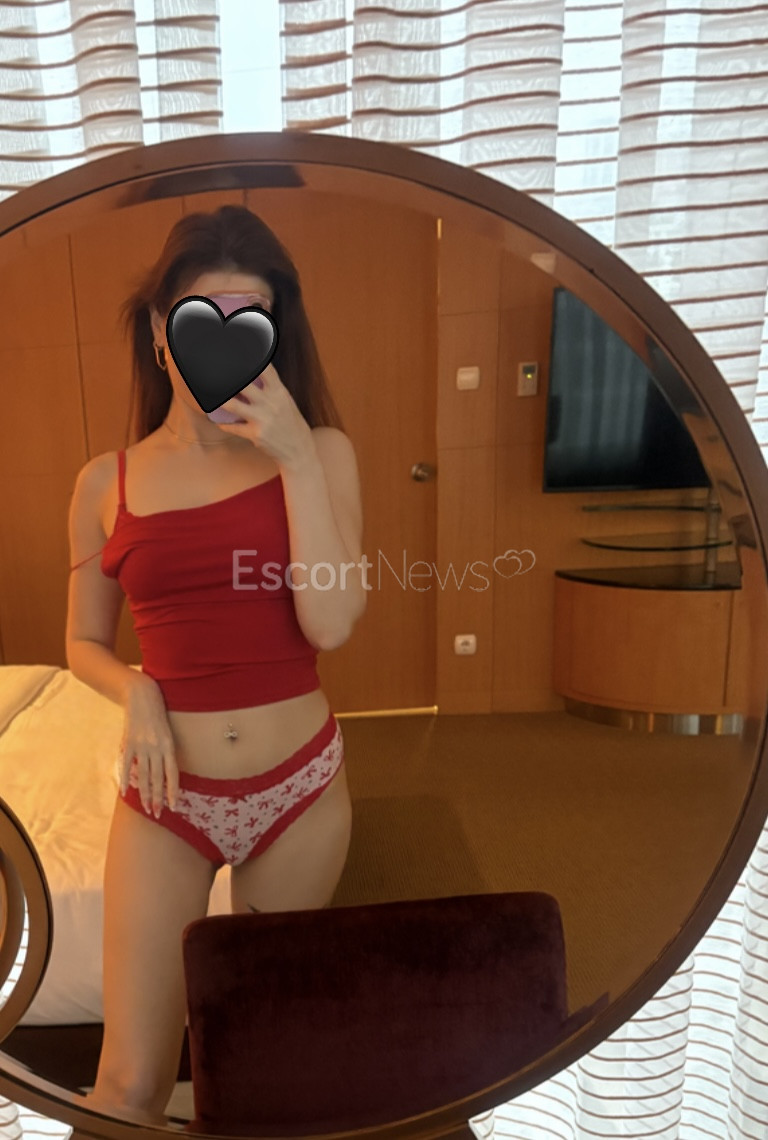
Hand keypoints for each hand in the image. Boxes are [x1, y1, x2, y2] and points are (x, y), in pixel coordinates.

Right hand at [118, 674, 178, 816]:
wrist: (142, 695)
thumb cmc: (158, 713)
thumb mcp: (168, 731)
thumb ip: (167, 750)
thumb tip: (167, 770)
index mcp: (169, 744)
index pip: (172, 773)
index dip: (172, 790)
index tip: (173, 806)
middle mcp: (156, 747)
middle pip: (157, 777)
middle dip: (158, 798)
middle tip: (158, 814)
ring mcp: (141, 745)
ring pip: (143, 774)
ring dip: (144, 793)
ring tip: (146, 808)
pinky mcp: (128, 741)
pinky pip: (127, 764)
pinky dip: (125, 779)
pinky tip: (125, 792)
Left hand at [214, 362, 314, 470]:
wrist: (299, 451)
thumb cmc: (291, 424)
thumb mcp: (286, 402)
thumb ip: (271, 388)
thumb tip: (254, 373)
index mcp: (279, 392)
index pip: (265, 369)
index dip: (253, 358)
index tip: (238, 349)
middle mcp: (270, 403)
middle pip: (242, 384)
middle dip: (228, 378)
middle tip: (214, 373)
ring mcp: (262, 419)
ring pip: (232, 405)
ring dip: (220, 400)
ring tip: (213, 397)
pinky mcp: (256, 434)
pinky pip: (233, 427)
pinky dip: (225, 425)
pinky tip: (221, 422)